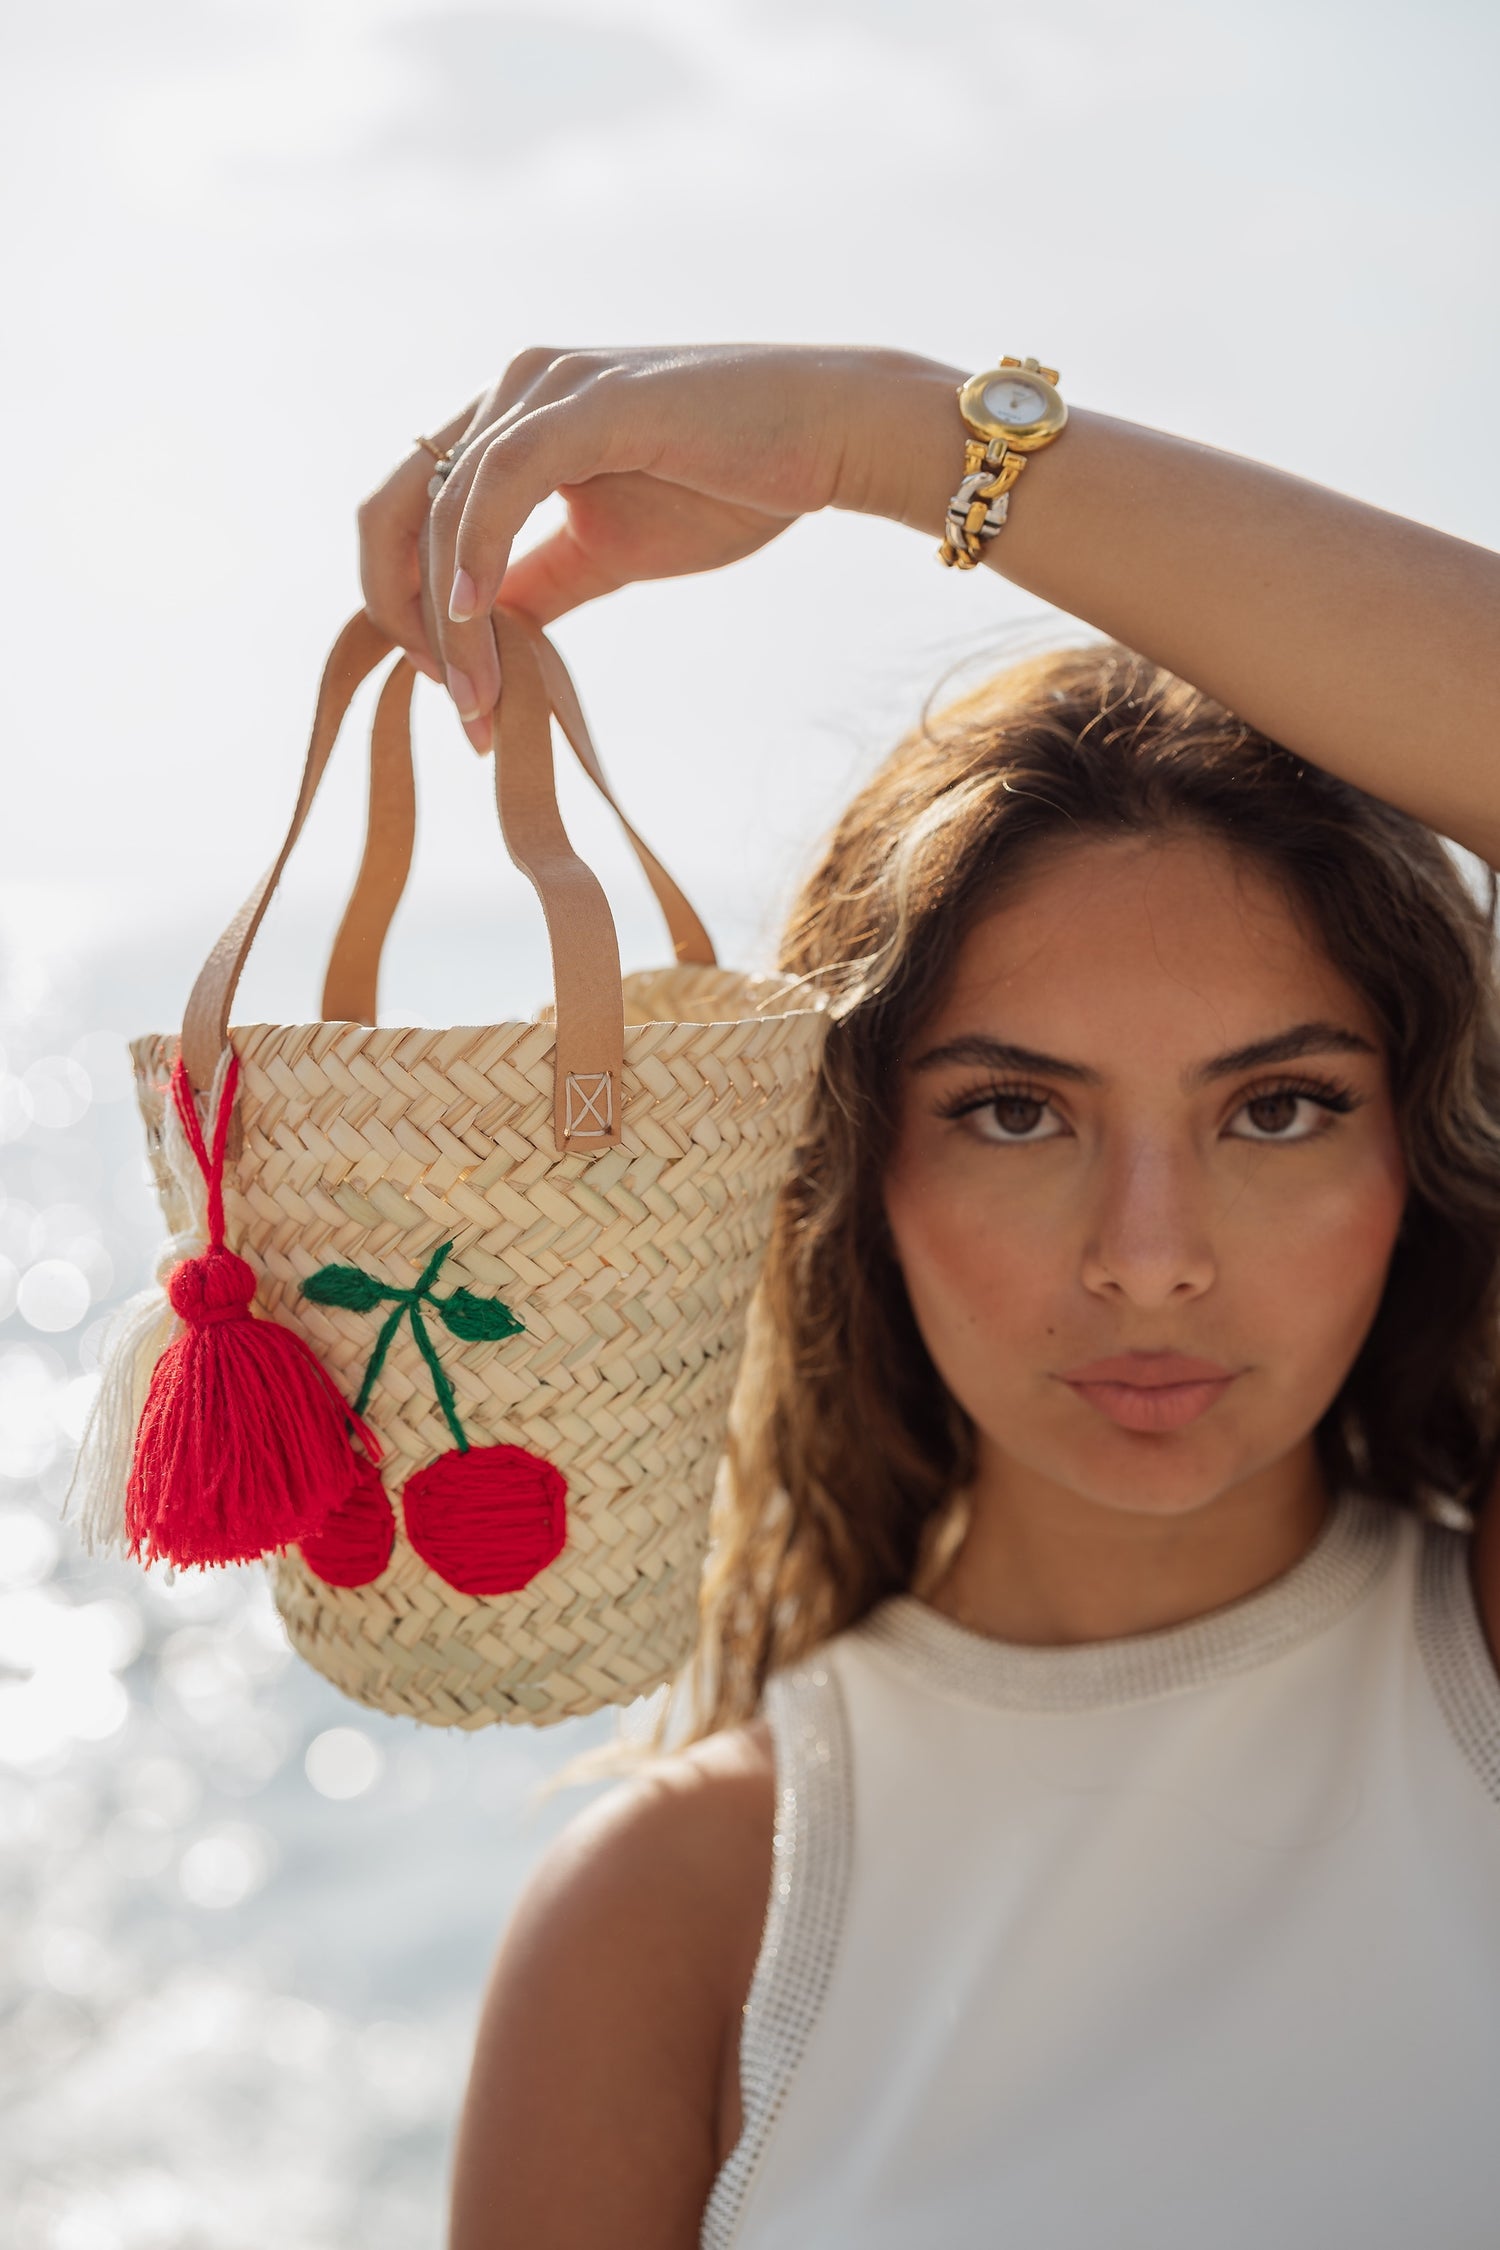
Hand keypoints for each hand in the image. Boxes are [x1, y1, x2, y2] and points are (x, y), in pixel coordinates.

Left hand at [357, 344, 959, 750]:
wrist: (831, 437)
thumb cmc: (731, 487)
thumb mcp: (607, 553)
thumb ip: (536, 585)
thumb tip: (479, 641)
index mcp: (508, 420)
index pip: (406, 510)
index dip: (400, 602)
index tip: (447, 688)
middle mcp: (511, 388)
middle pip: (394, 505)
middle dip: (403, 615)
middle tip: (455, 705)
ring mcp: (547, 386)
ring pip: (446, 508)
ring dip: (450, 618)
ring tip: (478, 699)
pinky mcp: (591, 400)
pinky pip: (501, 478)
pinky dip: (476, 549)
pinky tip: (477, 615)